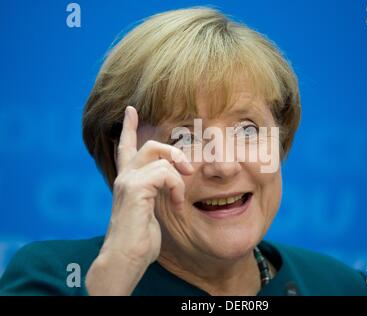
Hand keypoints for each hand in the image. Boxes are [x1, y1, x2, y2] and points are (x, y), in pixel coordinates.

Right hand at [85, 106, 192, 294]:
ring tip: (179, 200)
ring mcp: (127, 182)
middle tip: (188, 170)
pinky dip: (177, 188)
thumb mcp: (152, 211)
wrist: (126, 258)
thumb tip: (175, 187)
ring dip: (179, 179)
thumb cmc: (140, 240)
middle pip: (149, 146)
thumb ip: (158, 194)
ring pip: (160, 158)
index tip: (131, 110)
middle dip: (173, 152)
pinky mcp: (135, 189)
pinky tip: (176, 205)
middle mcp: (124, 178)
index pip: (126, 148)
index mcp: (128, 181)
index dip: (130, 128)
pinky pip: (165, 174)